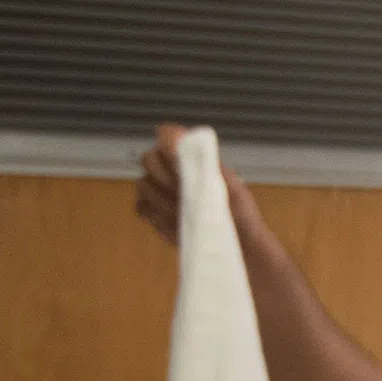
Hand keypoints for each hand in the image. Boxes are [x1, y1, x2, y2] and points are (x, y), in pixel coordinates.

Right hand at [136, 123, 262, 246]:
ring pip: (144, 184)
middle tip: (187, 195)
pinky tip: (176, 222)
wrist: (238, 245)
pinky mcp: (152, 211)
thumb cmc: (239, 214)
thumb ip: (205, 163)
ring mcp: (158, 189)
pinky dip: (157, 215)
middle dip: (166, 178)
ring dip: (164, 200)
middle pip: (149, 158)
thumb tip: (185, 140)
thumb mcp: (230, 186)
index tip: (181, 165)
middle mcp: (170, 168)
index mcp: (191, 155)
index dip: (169, 146)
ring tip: (189, 213)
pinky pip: (142, 206)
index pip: (168, 135)